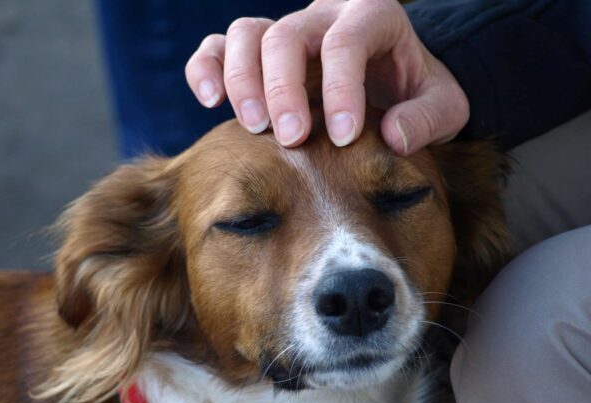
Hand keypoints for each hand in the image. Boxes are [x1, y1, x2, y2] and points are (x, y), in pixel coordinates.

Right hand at [185, 0, 468, 154]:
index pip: (346, 41)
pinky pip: (219, 46)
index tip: (341, 136)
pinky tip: (210, 101)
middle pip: (286, 35)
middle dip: (283, 88)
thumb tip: (392, 136)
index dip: (340, 87)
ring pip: (246, 34)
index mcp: (374, 15)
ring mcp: (287, 29)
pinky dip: (206, 68)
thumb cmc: (417, 93)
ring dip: (241, 81)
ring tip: (253, 128)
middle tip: (290, 139)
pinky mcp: (260, 51)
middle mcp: (324, 15)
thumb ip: (428, 118)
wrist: (393, 81)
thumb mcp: (445, 106)